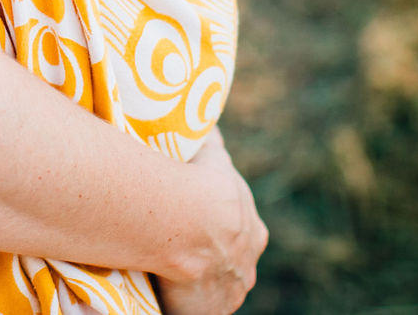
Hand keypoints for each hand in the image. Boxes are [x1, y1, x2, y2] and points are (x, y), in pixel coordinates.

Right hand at [154, 133, 266, 314]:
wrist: (190, 221)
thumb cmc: (199, 183)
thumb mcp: (211, 154)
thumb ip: (212, 144)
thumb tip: (208, 122)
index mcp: (254, 232)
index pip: (240, 233)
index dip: (220, 228)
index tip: (198, 222)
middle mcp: (247, 266)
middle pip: (230, 263)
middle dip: (212, 257)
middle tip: (180, 245)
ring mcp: (229, 292)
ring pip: (214, 287)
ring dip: (196, 280)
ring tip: (168, 267)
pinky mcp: (207, 312)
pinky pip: (194, 309)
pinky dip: (181, 301)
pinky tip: (163, 287)